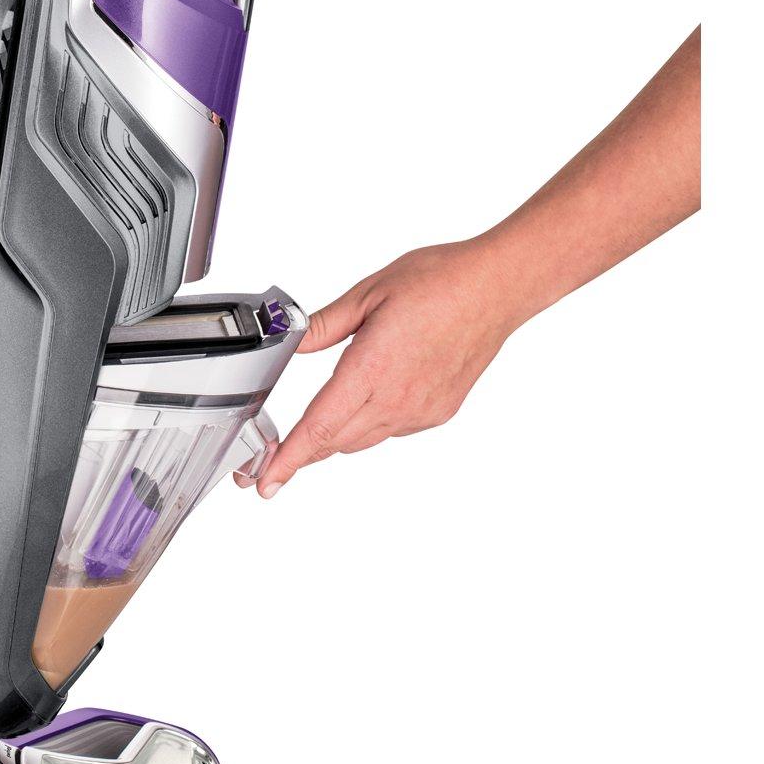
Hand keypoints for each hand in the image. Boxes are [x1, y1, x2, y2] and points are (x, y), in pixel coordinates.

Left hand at [244, 29, 700, 497]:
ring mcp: (420, 410)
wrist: (497, 287)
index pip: (318, 426)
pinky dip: (369, 426)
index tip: (265, 481)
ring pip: (363, 440)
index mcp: (372, 368)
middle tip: (272, 457)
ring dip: (334, 440)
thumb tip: (291, 340)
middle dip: (302, 452)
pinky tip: (364, 405)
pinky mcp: (438, 412)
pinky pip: (391, 430)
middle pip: (335, 441)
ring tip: (310, 436)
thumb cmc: (440, 281)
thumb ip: (323, 326)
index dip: (288, 459)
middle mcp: (397, 398)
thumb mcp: (368, 293)